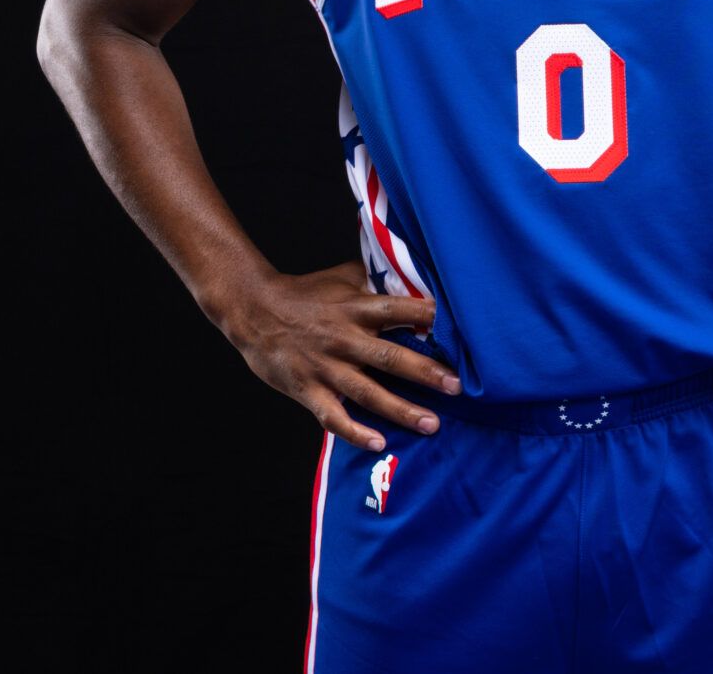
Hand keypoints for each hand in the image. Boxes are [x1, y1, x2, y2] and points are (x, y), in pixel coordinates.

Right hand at [215, 258, 460, 452]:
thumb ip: (375, 278)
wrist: (253, 309)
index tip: (459, 327)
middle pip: (390, 357)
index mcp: (355, 308)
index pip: (398, 310)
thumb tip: (411, 270)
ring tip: (431, 424)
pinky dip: (355, 432)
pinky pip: (333, 416)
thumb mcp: (341, 277)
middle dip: (425, 373)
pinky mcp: (307, 390)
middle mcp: (344, 338)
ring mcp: (325, 367)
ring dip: (401, 410)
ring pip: (367, 393)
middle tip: (456, 387)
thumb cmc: (304, 293)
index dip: (426, 316)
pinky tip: (378, 443)